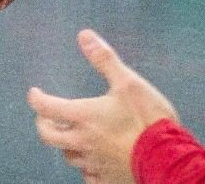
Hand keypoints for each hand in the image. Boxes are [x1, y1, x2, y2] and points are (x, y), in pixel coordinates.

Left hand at [28, 30, 178, 182]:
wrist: (170, 158)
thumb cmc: (149, 119)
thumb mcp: (129, 82)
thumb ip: (104, 59)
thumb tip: (84, 35)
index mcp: (84, 117)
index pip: (46, 108)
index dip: (36, 99)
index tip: (34, 93)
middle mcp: (83, 142)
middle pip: (49, 137)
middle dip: (44, 125)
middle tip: (47, 117)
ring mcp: (94, 164)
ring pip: (69, 156)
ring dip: (66, 144)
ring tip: (72, 136)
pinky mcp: (108, 180)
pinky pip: (88, 176)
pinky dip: (86, 167)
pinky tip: (93, 161)